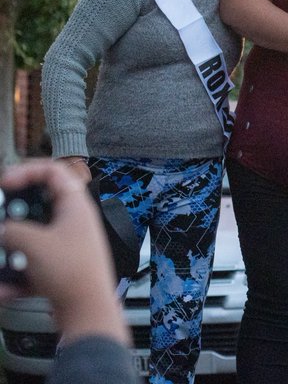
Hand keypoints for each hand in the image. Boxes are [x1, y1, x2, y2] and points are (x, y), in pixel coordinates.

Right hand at [0, 159, 128, 345]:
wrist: (87, 310)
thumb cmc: (73, 273)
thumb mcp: (33, 244)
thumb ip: (11, 230)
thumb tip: (3, 230)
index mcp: (76, 205)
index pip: (54, 171)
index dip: (27, 171)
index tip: (5, 181)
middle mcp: (74, 221)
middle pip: (37, 204)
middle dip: (13, 215)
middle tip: (2, 223)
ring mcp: (67, 243)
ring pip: (31, 236)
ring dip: (12, 248)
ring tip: (6, 260)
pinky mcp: (59, 264)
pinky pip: (31, 262)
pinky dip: (17, 273)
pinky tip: (8, 288)